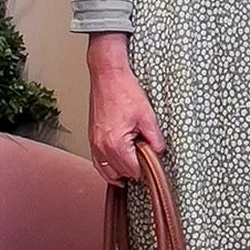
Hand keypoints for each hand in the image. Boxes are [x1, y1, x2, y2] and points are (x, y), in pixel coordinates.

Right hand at [87, 33, 164, 181]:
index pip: (134, 171)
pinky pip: (98, 162)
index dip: (146, 168)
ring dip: (121, 171)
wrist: (108, 76)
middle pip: (121, 173)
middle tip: (145, 157)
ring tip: (133, 164)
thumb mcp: (148, 116)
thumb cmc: (124, 90)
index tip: (153, 162)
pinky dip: (107, 167)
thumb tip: (158, 152)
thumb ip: (155, 139)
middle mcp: (102, 147)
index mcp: (116, 144)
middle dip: (135, 168)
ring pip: (107, 171)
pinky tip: (116, 166)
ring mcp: (94, 143)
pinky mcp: (92, 137)